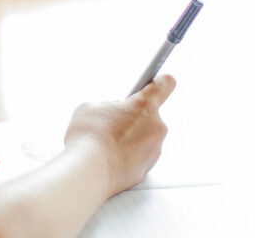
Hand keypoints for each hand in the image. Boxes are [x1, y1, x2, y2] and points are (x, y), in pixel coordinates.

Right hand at [65, 75, 175, 195]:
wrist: (89, 172)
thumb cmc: (89, 136)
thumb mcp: (90, 107)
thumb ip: (107, 105)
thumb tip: (111, 112)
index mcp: (144, 106)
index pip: (164, 85)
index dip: (160, 82)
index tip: (156, 81)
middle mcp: (156, 127)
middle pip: (149, 115)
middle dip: (133, 116)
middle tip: (112, 121)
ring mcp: (154, 151)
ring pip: (144, 136)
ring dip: (130, 137)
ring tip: (107, 142)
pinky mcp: (147, 170)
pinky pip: (139, 155)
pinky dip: (128, 154)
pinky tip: (110, 155)